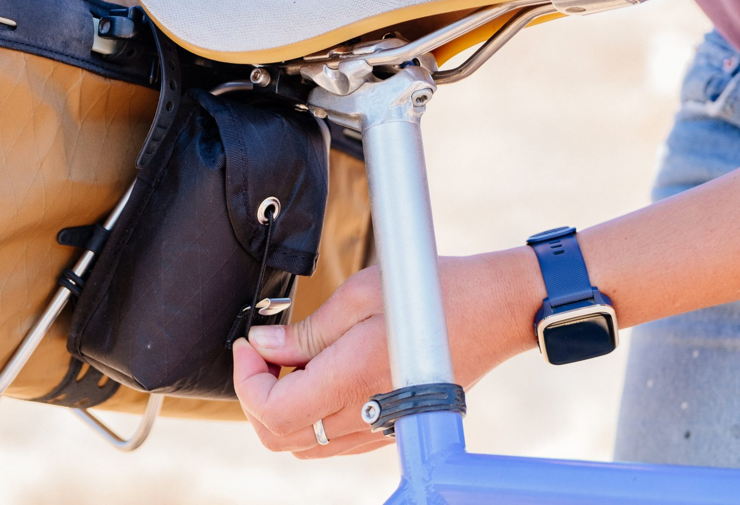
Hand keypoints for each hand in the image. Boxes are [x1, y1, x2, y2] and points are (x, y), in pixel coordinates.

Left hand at [232, 251, 541, 458]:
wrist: (494, 310)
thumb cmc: (431, 293)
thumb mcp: (359, 294)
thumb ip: (306, 329)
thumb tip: (261, 345)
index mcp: (352, 378)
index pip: (272, 410)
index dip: (245, 381)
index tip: (246, 346)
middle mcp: (365, 414)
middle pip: (279, 437)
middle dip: (255, 396)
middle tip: (259, 354)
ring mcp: (380, 428)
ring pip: (303, 445)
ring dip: (280, 410)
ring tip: (286, 364)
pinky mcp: (392, 429)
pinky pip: (332, 443)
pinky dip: (309, 419)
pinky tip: (316, 379)